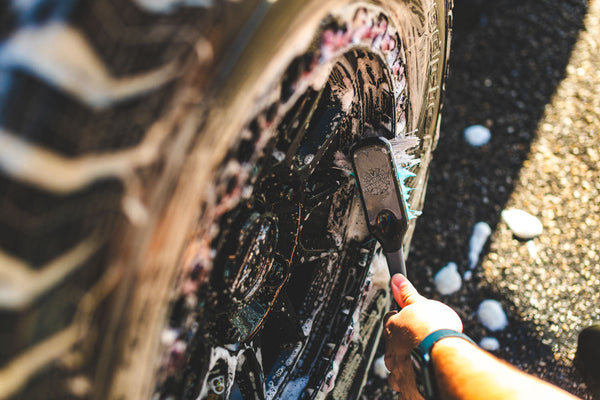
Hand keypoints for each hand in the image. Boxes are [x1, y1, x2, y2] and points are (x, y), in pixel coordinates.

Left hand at [384, 274, 462, 398]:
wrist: (446, 359)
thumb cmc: (436, 331)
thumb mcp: (423, 304)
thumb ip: (408, 294)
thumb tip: (396, 279)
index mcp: (393, 328)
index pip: (391, 318)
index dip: (402, 317)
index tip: (412, 319)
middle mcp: (391, 351)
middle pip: (394, 345)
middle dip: (405, 344)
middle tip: (422, 343)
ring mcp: (398, 373)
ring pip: (398, 369)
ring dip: (408, 366)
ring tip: (425, 364)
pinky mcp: (408, 392)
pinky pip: (406, 390)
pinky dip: (414, 386)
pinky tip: (424, 382)